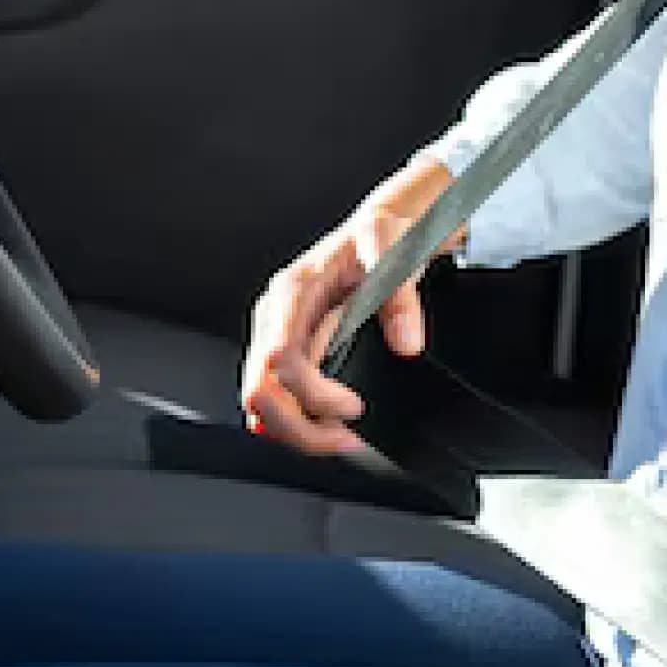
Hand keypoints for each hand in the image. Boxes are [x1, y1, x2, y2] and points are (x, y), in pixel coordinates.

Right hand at [240, 156, 462, 456]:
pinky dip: (299, 421)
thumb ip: (402, 293)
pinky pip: (278, 398)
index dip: (314, 395)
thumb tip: (406, 343)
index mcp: (292, 291)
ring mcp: (278, 335)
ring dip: (300, 431)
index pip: (280, 360)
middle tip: (348, 439)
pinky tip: (331, 424)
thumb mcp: (398, 248)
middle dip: (300, 428)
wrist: (383, 227)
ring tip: (345, 436)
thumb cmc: (385, 234)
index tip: (354, 407)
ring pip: (263, 404)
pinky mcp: (288, 349)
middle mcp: (276, 316)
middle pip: (260, 392)